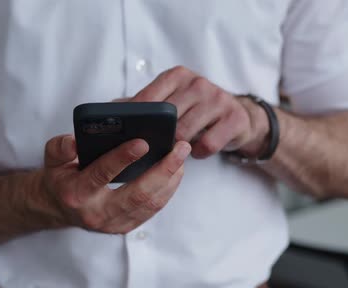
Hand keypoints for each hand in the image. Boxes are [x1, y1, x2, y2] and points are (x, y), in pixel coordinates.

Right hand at [39, 135, 190, 233]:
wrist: (59, 206)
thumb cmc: (60, 176)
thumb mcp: (52, 158)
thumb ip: (60, 147)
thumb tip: (74, 142)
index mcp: (76, 193)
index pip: (101, 175)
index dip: (122, 158)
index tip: (143, 142)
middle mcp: (96, 213)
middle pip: (137, 195)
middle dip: (163, 170)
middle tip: (179, 147)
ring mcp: (113, 224)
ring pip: (150, 204)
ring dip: (171, 179)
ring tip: (182, 156)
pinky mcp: (126, 227)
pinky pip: (152, 209)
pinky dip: (168, 190)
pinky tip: (176, 172)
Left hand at [130, 66, 269, 158]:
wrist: (238, 116)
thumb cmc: (195, 110)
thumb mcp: (170, 100)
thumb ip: (142, 103)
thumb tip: (109, 109)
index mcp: (177, 76)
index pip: (149, 98)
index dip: (137, 119)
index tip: (126, 135)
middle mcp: (198, 83)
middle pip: (167, 118)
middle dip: (158, 137)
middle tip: (153, 148)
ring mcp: (218, 99)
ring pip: (185, 133)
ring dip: (178, 147)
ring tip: (177, 148)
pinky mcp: (234, 118)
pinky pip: (207, 144)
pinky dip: (199, 152)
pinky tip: (199, 150)